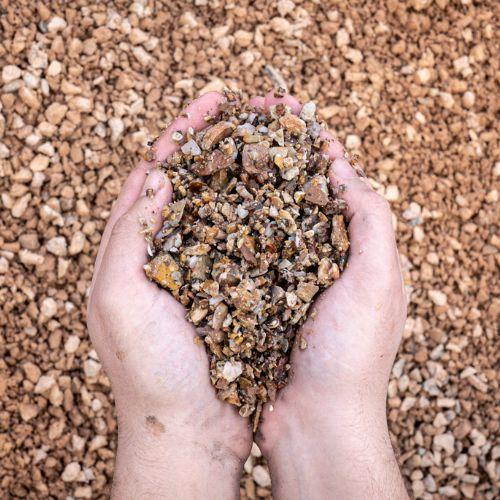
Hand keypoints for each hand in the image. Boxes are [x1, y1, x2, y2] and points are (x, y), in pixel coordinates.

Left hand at [87, 93, 251, 498]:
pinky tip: (289, 199)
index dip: (184, 131)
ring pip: (226, 207)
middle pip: (194, 181)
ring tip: (278, 144)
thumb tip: (155, 176)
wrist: (188, 428)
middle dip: (222, 141)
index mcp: (133, 247)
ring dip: (248, 173)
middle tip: (255, 110)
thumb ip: (129, 235)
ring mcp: (205, 268)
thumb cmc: (148, 371)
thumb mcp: (120, 299)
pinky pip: (251, 242)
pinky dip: (266, 215)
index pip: (155, 172)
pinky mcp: (234, 288)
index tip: (216, 99)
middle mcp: (169, 251)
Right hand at [252, 92, 408, 498]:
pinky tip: (213, 205)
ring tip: (228, 153)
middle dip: (281, 158)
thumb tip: (346, 171)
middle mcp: (323, 259)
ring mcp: (288, 276)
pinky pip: (246, 251)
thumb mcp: (378, 283)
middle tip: (252, 124)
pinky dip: (233, 226)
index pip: (339, 184)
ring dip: (253, 186)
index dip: (317, 147)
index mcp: (358, 250)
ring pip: (270, 219)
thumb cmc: (351, 356)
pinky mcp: (259, 296)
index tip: (292, 115)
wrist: (316, 420)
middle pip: (301, 195)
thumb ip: (373, 224)